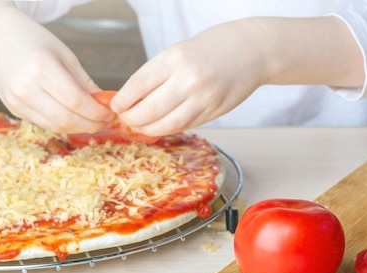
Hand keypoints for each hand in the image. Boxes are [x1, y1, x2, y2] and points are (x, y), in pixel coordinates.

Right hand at [0, 3, 112, 132]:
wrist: (0, 38)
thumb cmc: (35, 41)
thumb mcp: (66, 56)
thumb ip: (85, 83)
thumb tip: (105, 103)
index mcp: (41, 68)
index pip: (76, 101)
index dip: (96, 112)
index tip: (110, 113)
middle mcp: (25, 87)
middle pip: (65, 119)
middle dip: (91, 124)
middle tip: (105, 121)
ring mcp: (17, 100)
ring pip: (55, 126)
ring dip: (79, 128)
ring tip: (94, 122)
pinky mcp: (14, 108)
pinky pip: (44, 124)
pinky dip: (63, 125)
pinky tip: (76, 119)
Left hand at [111, 16, 363, 134]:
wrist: (251, 51)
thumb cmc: (212, 49)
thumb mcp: (179, 52)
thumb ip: (158, 74)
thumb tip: (132, 99)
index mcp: (174, 59)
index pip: (138, 86)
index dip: (122, 101)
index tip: (115, 106)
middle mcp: (188, 80)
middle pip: (149, 110)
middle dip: (133, 119)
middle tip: (127, 120)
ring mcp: (203, 98)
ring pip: (167, 124)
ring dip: (149, 129)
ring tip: (142, 127)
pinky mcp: (215, 111)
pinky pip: (186, 125)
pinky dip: (171, 127)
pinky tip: (164, 125)